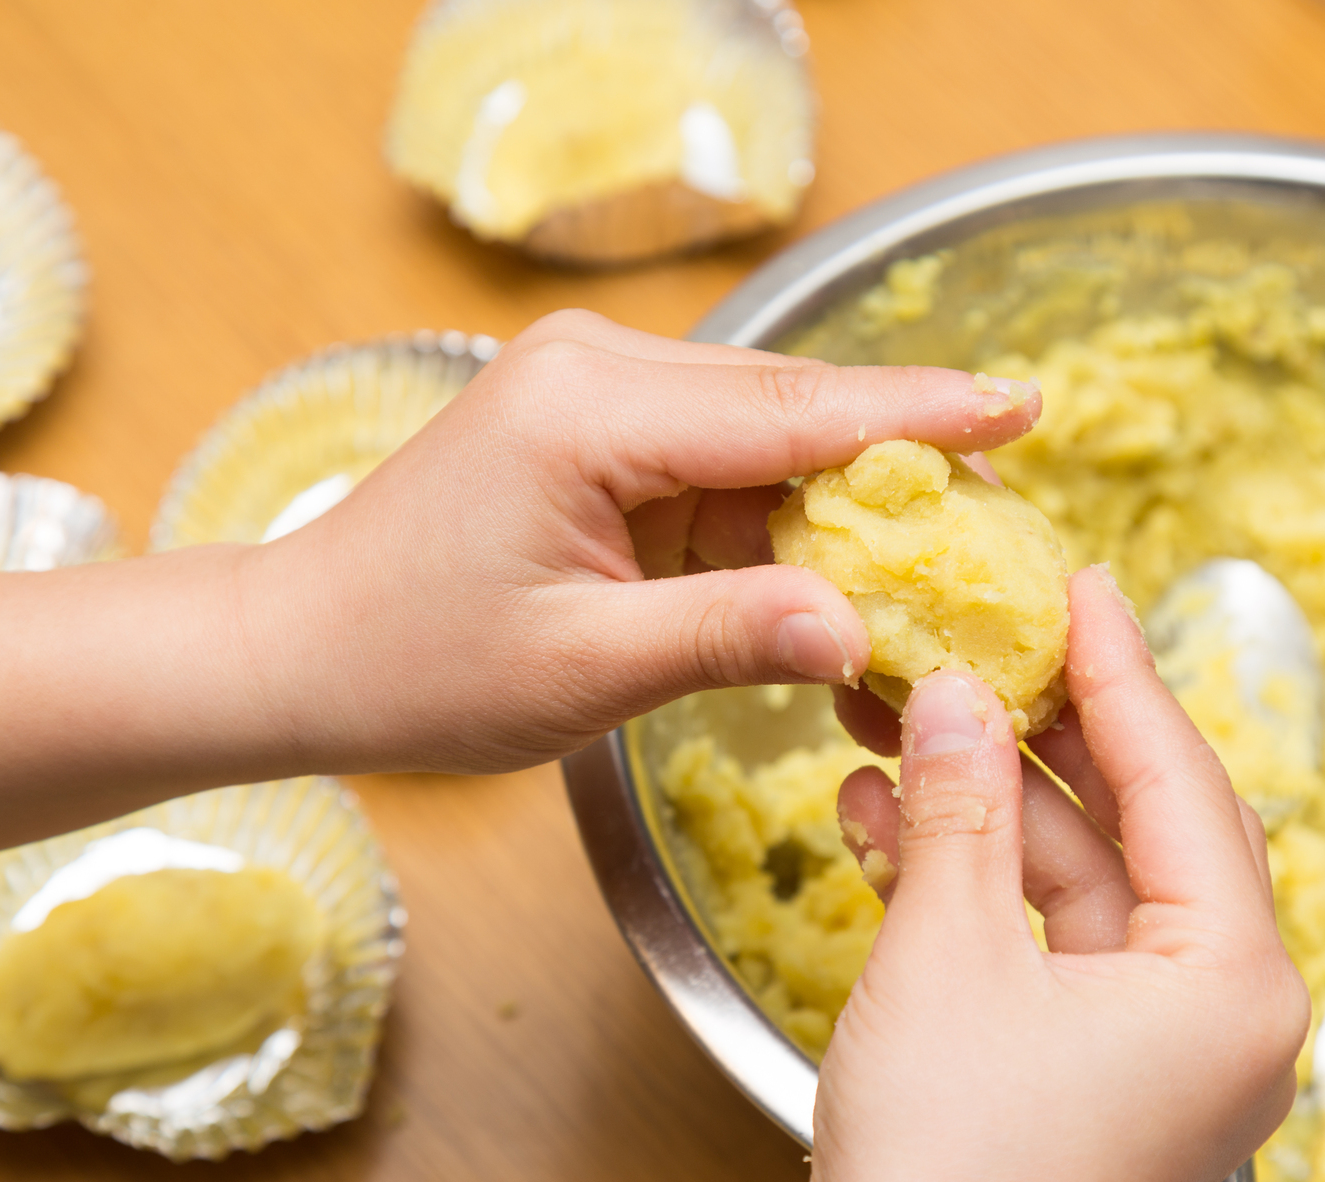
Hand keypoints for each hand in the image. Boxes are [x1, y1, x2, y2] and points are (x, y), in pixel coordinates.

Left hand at [253, 309, 1041, 773]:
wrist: (298, 649)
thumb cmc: (414, 664)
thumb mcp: (581, 669)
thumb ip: (725, 636)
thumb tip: (859, 630)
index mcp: (590, 409)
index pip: (791, 408)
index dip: (918, 415)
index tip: (1026, 409)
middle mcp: (601, 369)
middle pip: (796, 410)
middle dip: (900, 473)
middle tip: (1003, 536)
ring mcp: (601, 392)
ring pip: (773, 440)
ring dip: (846, 513)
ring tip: (933, 586)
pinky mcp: (605, 431)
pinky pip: (730, 469)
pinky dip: (785, 530)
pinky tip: (839, 590)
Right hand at [784, 566, 1308, 1181]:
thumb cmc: (950, 1173)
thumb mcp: (947, 953)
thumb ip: (961, 806)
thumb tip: (960, 694)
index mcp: (1233, 981)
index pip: (1182, 783)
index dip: (1122, 670)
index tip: (1084, 585)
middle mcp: (1222, 1015)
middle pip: (1142, 825)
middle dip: (1050, 736)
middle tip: (997, 641)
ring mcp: (1158, 1050)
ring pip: (1081, 882)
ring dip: (988, 810)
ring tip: (903, 726)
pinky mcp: (1095, 1074)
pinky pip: (1047, 944)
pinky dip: (976, 886)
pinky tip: (891, 821)